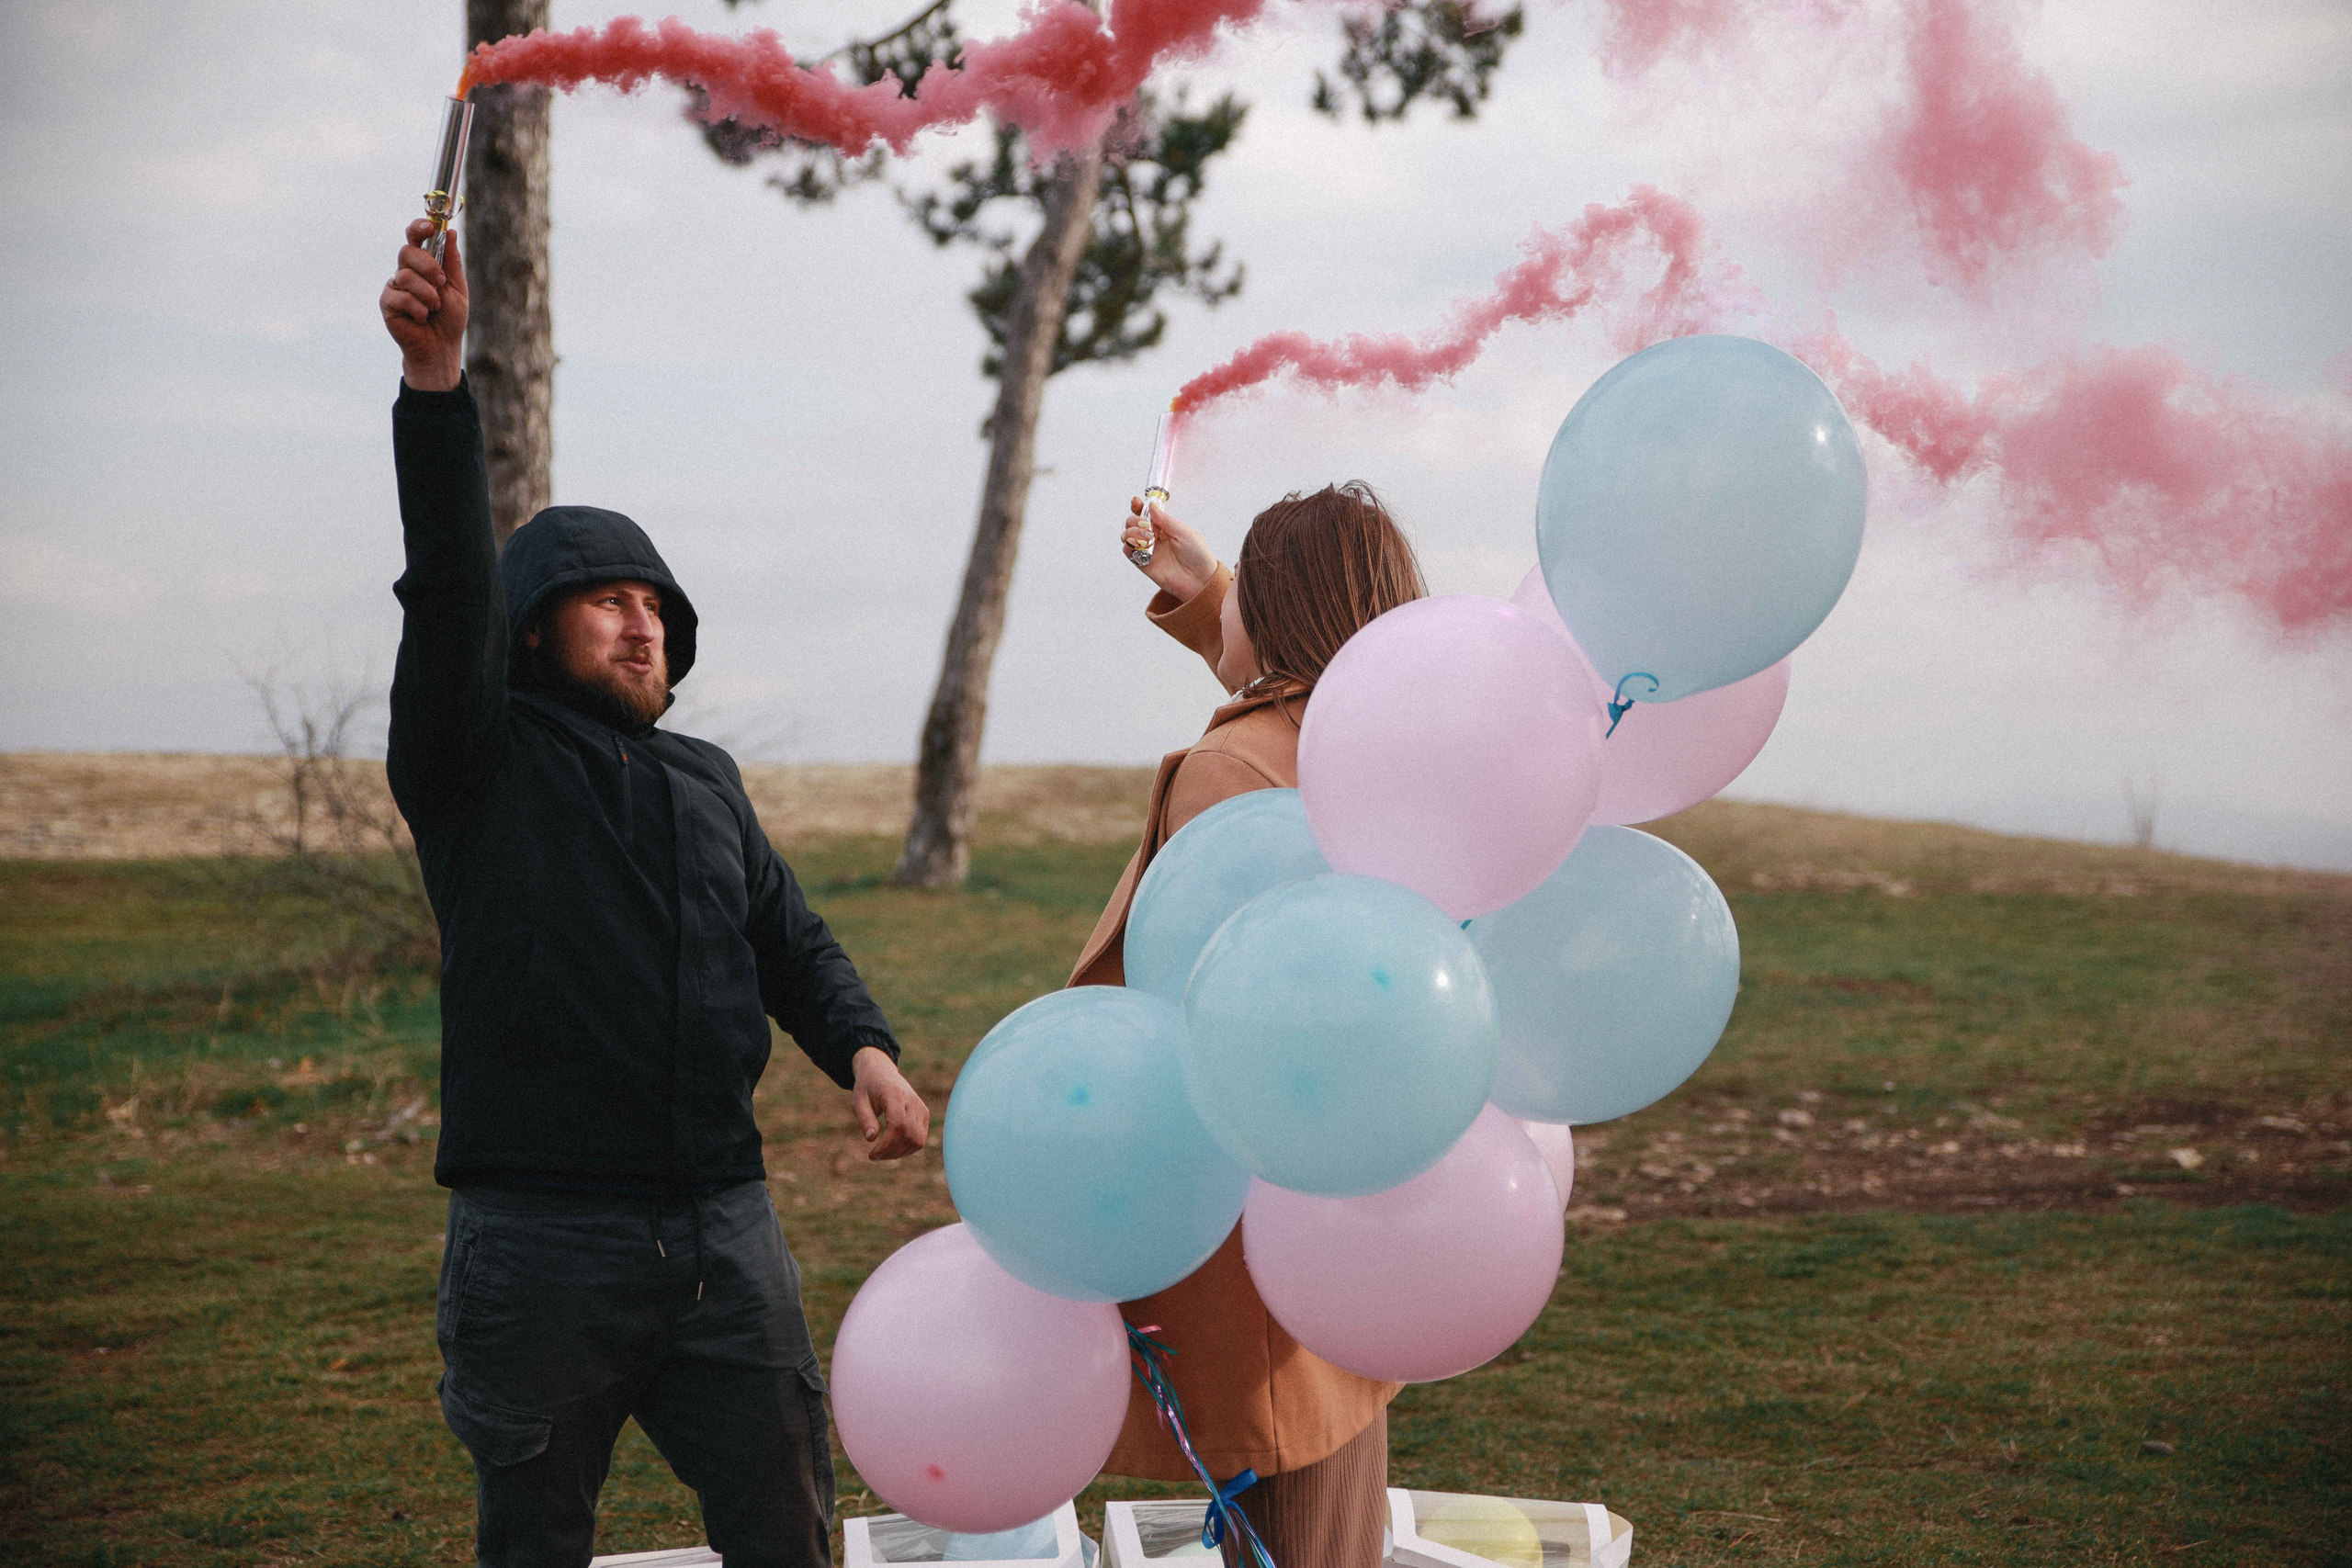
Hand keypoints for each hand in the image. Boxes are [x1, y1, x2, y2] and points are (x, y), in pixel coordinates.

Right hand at [381, 218, 466, 390]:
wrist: (441, 346)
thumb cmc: (449, 318)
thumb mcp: (457, 288)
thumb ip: (452, 262)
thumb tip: (450, 232)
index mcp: (423, 264)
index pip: (415, 238)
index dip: (419, 227)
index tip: (428, 226)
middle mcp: (406, 271)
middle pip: (407, 252)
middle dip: (428, 266)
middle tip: (440, 283)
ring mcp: (394, 286)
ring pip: (406, 276)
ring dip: (427, 294)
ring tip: (433, 308)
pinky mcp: (387, 303)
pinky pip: (401, 297)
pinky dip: (418, 309)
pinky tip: (421, 318)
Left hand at [850, 1046, 929, 1160]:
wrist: (881, 1072)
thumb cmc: (867, 1088)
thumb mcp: (858, 1101)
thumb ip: (865, 1119)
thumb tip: (871, 1139)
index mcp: (895, 1095)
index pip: (898, 1125)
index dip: (886, 1145)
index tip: (871, 1155)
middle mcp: (913, 1101)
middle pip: (909, 1135)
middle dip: (892, 1152)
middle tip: (874, 1156)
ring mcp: (921, 1108)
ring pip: (918, 1140)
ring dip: (900, 1153)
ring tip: (883, 1153)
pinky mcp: (924, 1114)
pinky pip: (920, 1138)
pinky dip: (908, 1148)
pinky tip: (893, 1148)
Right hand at [1122, 498, 1219, 602]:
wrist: (1200, 580)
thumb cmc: (1198, 555)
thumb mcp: (1184, 532)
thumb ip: (1165, 520)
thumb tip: (1151, 505)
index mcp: (1165, 528)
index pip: (1147, 514)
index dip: (1139, 507)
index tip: (1136, 501)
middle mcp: (1154, 537)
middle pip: (1133, 523)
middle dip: (1134, 519)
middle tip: (1146, 525)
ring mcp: (1148, 550)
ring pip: (1128, 536)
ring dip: (1131, 531)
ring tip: (1145, 536)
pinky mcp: (1143, 564)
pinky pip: (1128, 552)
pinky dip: (1129, 546)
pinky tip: (1140, 544)